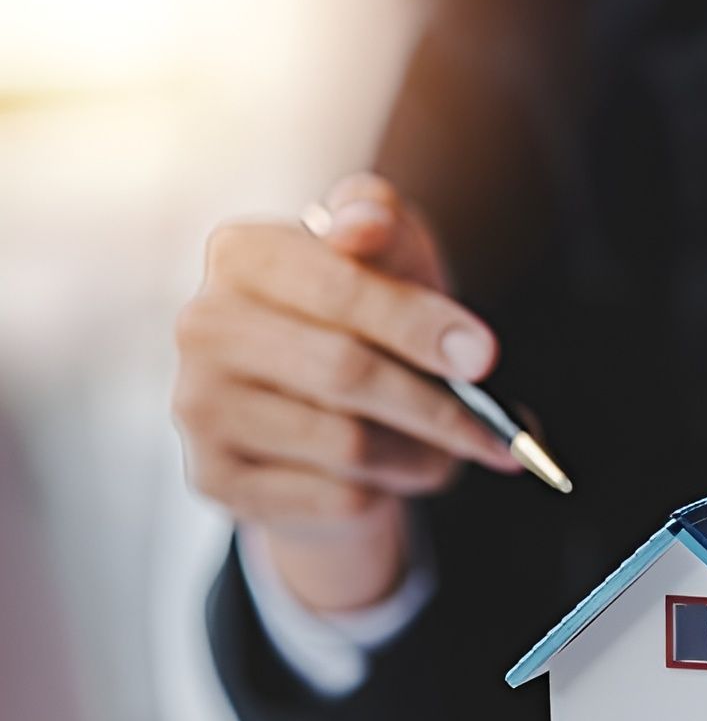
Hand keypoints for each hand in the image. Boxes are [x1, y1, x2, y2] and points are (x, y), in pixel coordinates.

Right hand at [172, 172, 520, 613]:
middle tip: (493, 430)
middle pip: (344, 371)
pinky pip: (333, 498)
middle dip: (434, 405)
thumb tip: (363, 222)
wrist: (316, 425)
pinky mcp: (215, 479)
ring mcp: (199, 407)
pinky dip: (382, 494)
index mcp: (240, 254)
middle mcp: (201, 326)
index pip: (338, 285)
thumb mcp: (389, 262)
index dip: (417, 322)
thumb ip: (385, 226)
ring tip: (444, 449)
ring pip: (345, 445)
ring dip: (417, 455)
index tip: (483, 356)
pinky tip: (386, 477)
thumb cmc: (361, 326)